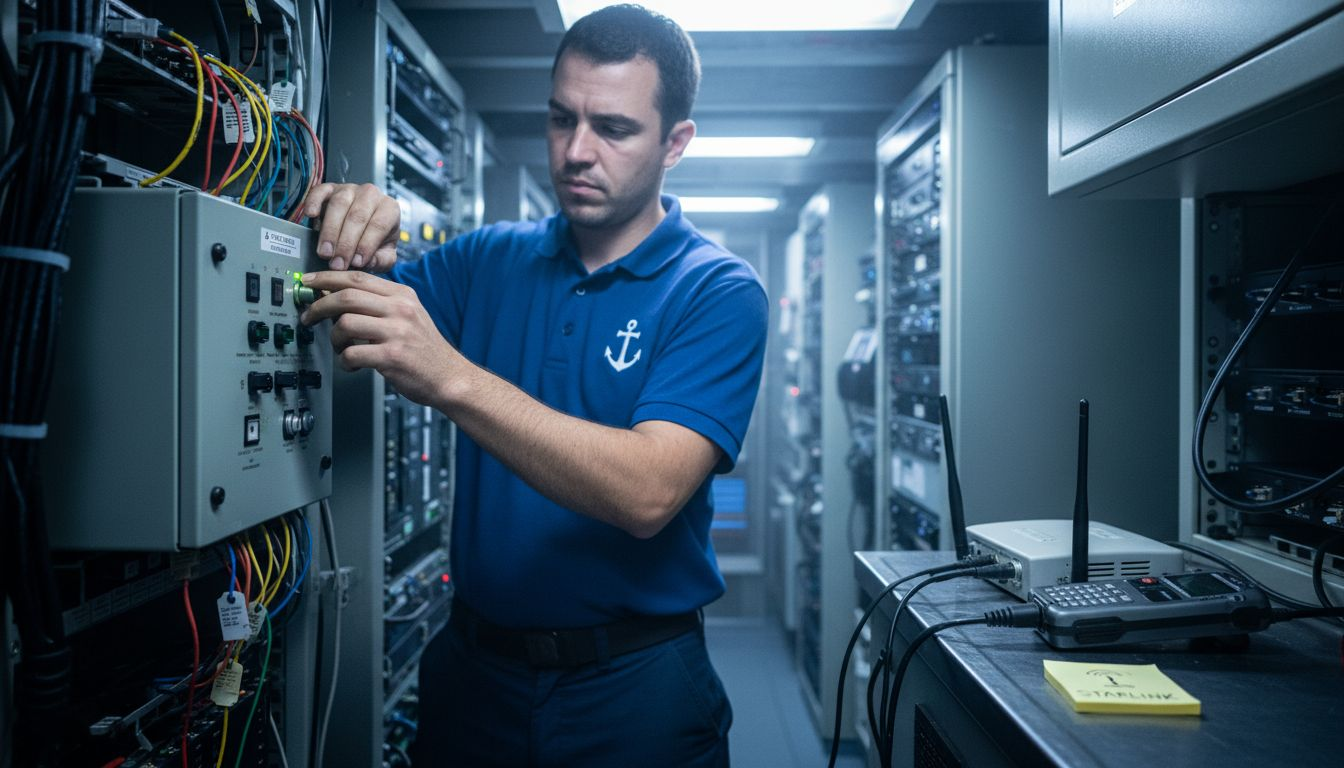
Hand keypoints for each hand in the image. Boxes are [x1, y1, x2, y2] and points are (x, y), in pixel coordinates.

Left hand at [299, 271, 460, 405]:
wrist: (450, 377)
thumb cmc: (425, 349)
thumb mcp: (409, 315)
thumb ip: (378, 304)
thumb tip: (336, 296)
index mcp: (402, 295)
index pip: (357, 277)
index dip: (326, 278)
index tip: (308, 283)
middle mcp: (400, 310)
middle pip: (347, 296)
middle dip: (319, 306)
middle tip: (309, 316)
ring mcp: (397, 332)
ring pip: (345, 324)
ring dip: (334, 339)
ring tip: (340, 348)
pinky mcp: (392, 357)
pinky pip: (351, 354)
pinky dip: (344, 361)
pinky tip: (352, 364)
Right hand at [300, 183, 400, 271]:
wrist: (364, 227)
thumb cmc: (377, 241)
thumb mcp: (386, 255)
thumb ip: (382, 260)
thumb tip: (368, 263)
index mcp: (389, 209)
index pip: (379, 225)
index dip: (366, 245)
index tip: (356, 263)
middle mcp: (371, 195)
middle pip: (357, 216)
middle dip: (346, 243)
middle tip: (337, 263)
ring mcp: (350, 189)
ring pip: (339, 205)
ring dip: (330, 231)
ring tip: (325, 252)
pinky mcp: (330, 188)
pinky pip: (320, 191)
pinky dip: (314, 201)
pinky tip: (310, 215)